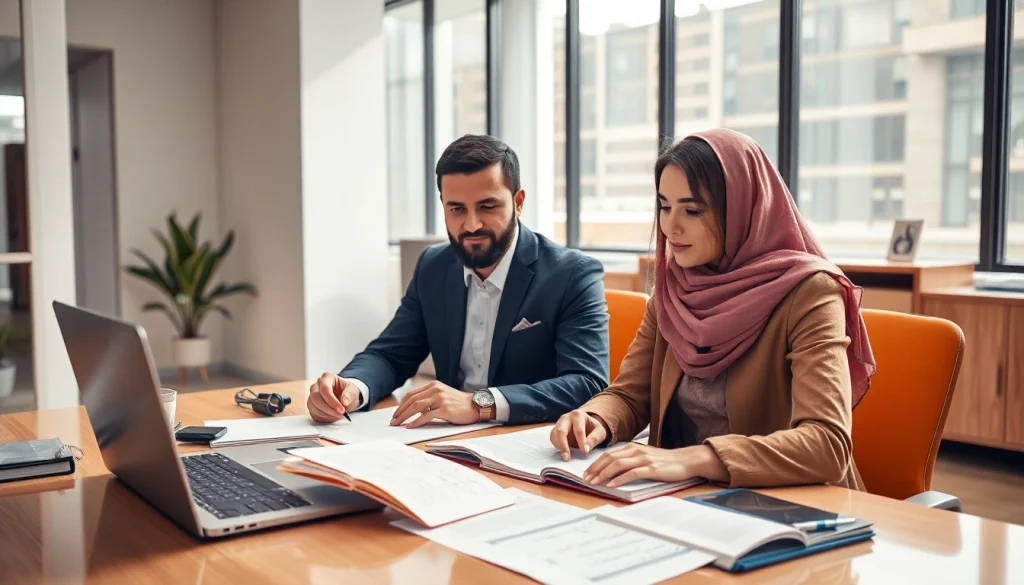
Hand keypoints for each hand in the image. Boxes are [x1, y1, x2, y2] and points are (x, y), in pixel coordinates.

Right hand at [307, 373, 359, 422]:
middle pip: (315, 398)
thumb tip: (344, 401)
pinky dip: (323, 418)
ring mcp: (312, 396)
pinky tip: (333, 417)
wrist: (346, 397)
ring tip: (339, 416)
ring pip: (313, 407)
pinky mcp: (312, 406)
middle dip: (328, 409)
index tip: (342, 410)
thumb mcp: (353, 390)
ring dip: (326, 415)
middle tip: (341, 414)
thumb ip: (349, 394)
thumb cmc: (348, 392)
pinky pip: (313, 414)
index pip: (325, 389)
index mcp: (327, 377)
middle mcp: (316, 385)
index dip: (332, 401)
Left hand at [391, 381, 478, 427]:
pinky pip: (426, 415)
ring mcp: (440, 399)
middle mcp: (435, 390)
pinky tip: (410, 426)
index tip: (395, 413)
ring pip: (416, 407)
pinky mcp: (445, 409)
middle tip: (393, 421)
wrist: (475, 405)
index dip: (401, 404)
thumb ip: (429, 399)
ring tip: (398, 424)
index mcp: (433, 386)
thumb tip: (414, 409)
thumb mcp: (442, 396)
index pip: (412, 394)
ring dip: (404, 416)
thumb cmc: (459, 404)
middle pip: (412, 400)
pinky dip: (416, 421)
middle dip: (400, 411)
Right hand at [550, 409, 607, 460]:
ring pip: (554, 435)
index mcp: (578, 415)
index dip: (581, 442)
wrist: (586, 425)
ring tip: (566, 457)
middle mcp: (566, 418)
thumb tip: (586, 449)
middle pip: (561, 431)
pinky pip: (553, 439)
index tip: (584, 453)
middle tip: (567, 458)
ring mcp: (558, 424)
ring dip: (559, 447)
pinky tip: (564, 452)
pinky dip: (557, 447)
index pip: (578, 430)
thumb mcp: (599, 432)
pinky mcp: (555, 431)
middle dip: (563, 445)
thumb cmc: (593, 428)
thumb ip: (594, 439)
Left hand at [582, 444, 726, 488]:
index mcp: (632, 447)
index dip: (595, 463)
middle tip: (585, 479)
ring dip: (603, 474)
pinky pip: (631, 473)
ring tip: (594, 482)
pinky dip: (619, 479)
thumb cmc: (665, 462)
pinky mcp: (651, 468)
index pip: (609, 454)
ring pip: (617, 465)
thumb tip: (614, 470)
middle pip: (609, 458)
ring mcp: (643, 459)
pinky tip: (611, 485)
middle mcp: (636, 451)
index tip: (586, 473)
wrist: (686, 460)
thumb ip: (631, 460)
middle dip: (595, 469)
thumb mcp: (645, 457)